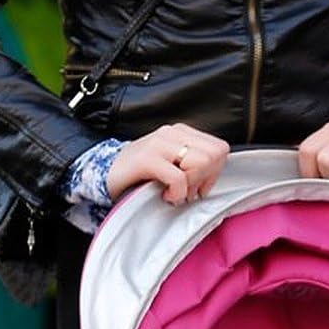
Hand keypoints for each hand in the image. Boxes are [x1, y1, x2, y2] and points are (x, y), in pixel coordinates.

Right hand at [106, 124, 230, 206]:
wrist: (108, 175)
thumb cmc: (144, 175)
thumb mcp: (175, 167)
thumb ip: (196, 167)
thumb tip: (213, 178)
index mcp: (182, 133)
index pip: (219, 148)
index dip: (215, 172)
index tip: (198, 185)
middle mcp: (172, 133)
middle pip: (213, 155)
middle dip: (205, 179)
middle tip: (188, 191)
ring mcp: (159, 143)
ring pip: (200, 163)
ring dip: (191, 186)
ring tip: (176, 192)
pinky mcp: (147, 158)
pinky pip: (179, 178)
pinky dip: (177, 194)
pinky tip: (166, 195)